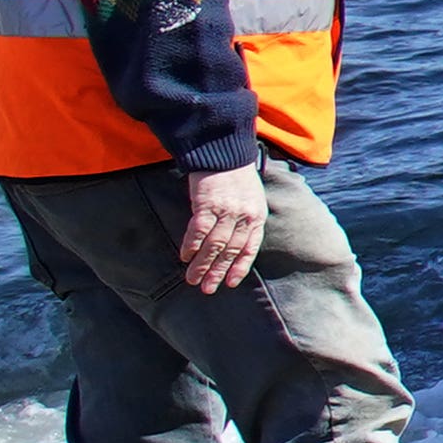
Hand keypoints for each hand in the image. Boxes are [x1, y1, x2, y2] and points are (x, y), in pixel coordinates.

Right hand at [181, 163, 266, 292]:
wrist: (225, 153)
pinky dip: (192, 245)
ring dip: (202, 264)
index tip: (230, 283)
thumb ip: (245, 221)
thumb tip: (233, 245)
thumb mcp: (251, 200)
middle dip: (218, 272)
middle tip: (207, 289)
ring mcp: (226, 211)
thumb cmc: (238, 178)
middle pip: (230, 250)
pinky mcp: (208, 204)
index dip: (240, 267)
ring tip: (193, 279)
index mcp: (257, 216)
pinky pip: (199, 231)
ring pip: (214, 245)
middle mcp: (244, 216)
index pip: (250, 248)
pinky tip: (185, 256)